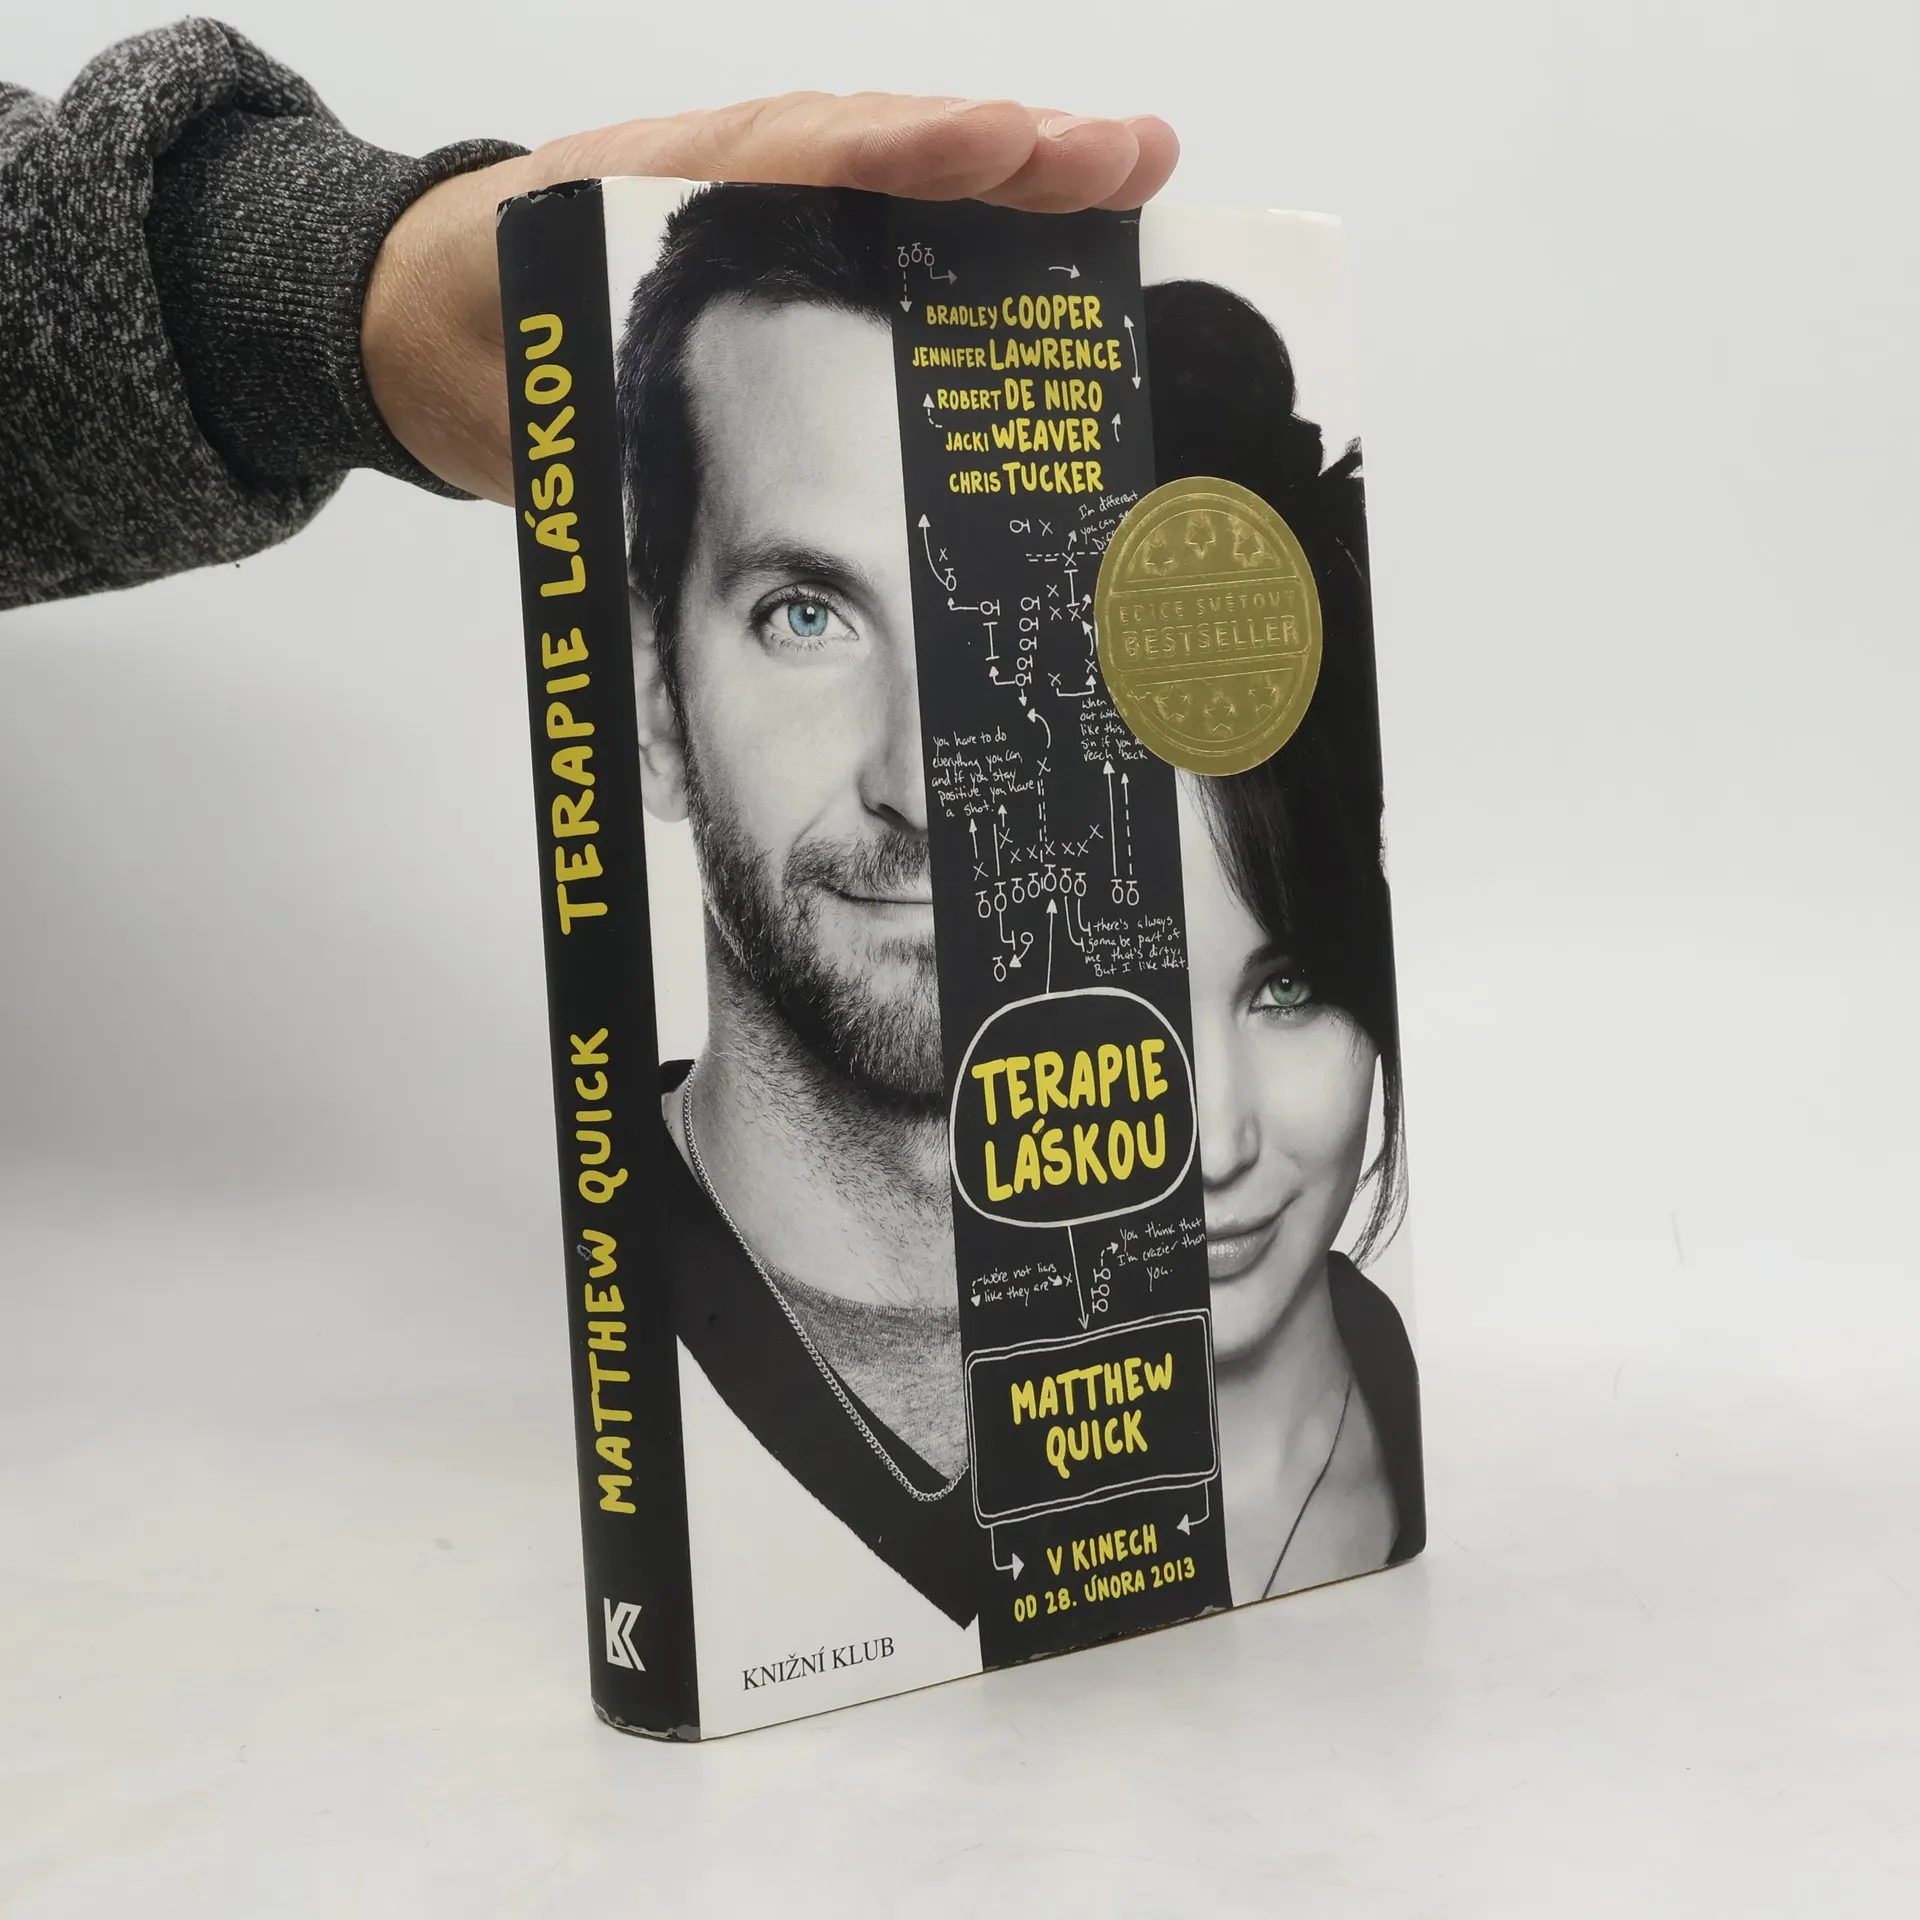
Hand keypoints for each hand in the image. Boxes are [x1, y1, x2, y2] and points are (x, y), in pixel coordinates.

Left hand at [362, 96, 1178, 502]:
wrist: (438, 325)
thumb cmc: (482, 337)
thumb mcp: (514, 372)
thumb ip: (579, 409)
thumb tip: (669, 474)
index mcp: (666, 194)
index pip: (797, 158)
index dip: (903, 153)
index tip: (999, 147)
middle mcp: (742, 191)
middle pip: (888, 155)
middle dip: (1010, 154)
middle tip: (1130, 157)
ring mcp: (778, 224)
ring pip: (911, 193)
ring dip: (1023, 191)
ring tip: (1136, 178)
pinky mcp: (796, 272)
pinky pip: (902, 250)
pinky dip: (985, 253)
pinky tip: (1071, 263)